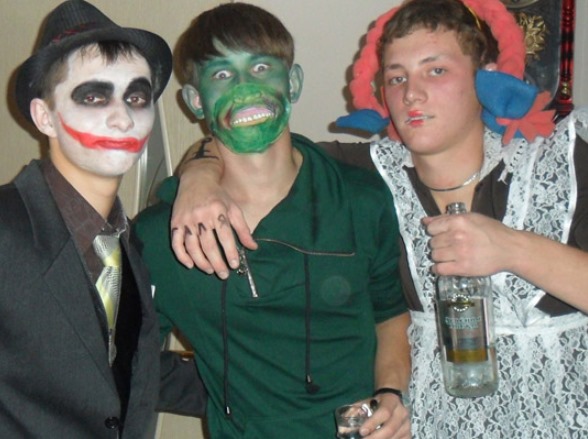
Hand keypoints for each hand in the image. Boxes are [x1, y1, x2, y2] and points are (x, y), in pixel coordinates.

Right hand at [170, 163, 255, 277]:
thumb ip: (243, 229)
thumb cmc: (218, 195)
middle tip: (224, 275)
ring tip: (210, 270)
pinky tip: (191, 265)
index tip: (234, 265)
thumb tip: (253, 247)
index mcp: (218, 211)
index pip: (225, 236)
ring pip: (192, 247)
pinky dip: (182, 256)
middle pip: (209, 245)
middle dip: (217, 262)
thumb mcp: (233, 208)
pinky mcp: (175, 223)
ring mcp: (186, 220)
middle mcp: (201, 216)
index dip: (230, 252)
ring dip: (201, 262)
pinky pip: (176, 244)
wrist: (196, 180)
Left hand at [359, 394, 410, 438]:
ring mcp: (407, 425)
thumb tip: (342, 430)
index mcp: (391, 401)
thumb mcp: (366, 402)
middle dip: (375, 438)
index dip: (373, 423)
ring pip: (394, 438)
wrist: (395, 398)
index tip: (361, 431)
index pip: (384, 412)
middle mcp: (402, 413)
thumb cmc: (378, 402)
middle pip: (390, 428)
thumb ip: (355, 412)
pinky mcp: (408, 434)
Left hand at [422, 212, 513, 276]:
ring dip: (439, 256)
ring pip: (434, 255)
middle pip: (432, 242)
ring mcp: (459, 253)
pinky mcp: (463, 268)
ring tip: (448, 255)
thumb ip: (446, 218)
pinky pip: (440, 269)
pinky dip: (438, 269)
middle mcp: (457, 236)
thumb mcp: (471, 218)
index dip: (435, 231)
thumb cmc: (492, 231)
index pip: (431, 228)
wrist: (510, 249)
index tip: (442, 234)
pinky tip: (443, 267)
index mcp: (458, 221)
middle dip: (438, 244)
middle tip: (448, 246)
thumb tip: (424, 221)